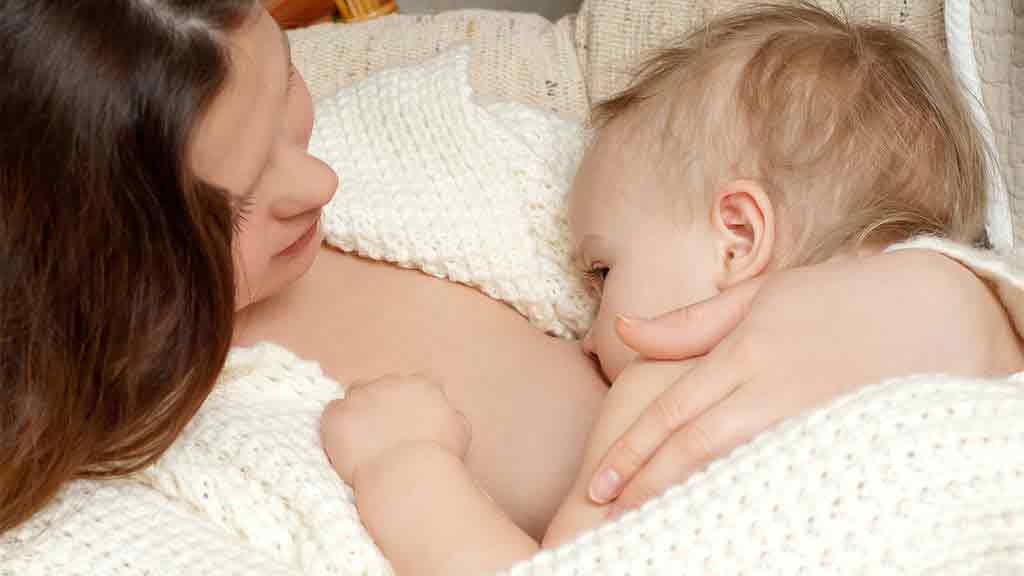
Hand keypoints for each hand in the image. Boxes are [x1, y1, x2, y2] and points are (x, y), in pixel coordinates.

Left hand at [321, 374, 470, 484]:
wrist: (407, 474)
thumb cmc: (438, 457)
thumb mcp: (459, 430)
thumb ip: (451, 414)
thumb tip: (447, 412)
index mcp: (421, 384)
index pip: (411, 383)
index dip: (406, 402)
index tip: (405, 420)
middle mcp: (390, 382)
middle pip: (379, 386)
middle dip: (379, 405)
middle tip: (382, 434)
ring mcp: (361, 397)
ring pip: (353, 397)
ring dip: (357, 414)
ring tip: (361, 441)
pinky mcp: (338, 415)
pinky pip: (332, 414)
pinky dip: (336, 428)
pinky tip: (345, 447)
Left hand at [588, 249, 1021, 512]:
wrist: (929, 309)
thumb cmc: (836, 298)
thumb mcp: (761, 297)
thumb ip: (690, 323)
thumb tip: (625, 328)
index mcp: (744, 352)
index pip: (673, 412)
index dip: (633, 452)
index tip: (599, 484)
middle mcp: (770, 387)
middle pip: (694, 444)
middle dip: (645, 481)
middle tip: (607, 509)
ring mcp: (806, 415)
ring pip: (732, 463)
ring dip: (685, 493)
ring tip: (649, 518)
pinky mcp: (837, 434)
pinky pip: (779, 470)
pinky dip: (742, 492)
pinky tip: (718, 511)